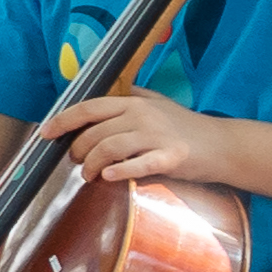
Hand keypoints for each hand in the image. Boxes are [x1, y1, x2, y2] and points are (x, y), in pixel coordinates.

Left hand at [55, 87, 243, 188]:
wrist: (224, 146)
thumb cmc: (189, 127)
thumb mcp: (159, 103)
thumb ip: (133, 97)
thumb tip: (103, 95)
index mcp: (135, 102)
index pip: (89, 108)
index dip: (63, 121)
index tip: (46, 133)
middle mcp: (143, 115)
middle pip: (95, 132)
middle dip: (78, 150)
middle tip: (77, 163)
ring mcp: (157, 136)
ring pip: (109, 148)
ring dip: (92, 165)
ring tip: (90, 175)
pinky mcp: (171, 157)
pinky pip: (139, 164)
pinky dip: (119, 171)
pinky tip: (109, 176)